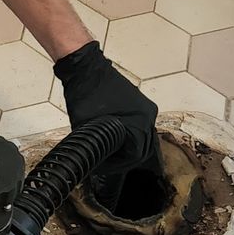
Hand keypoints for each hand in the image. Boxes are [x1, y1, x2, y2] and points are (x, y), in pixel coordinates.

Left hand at [54, 42, 157, 170]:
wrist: (86, 68)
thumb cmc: (85, 94)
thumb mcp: (85, 127)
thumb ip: (95, 146)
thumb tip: (96, 161)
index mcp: (139, 124)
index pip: (135, 156)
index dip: (117, 166)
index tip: (103, 166)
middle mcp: (148, 117)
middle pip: (142, 149)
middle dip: (124, 159)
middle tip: (106, 162)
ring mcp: (146, 109)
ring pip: (142, 138)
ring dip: (128, 147)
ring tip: (110, 151)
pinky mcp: (141, 103)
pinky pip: (140, 126)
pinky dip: (130, 135)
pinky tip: (115, 137)